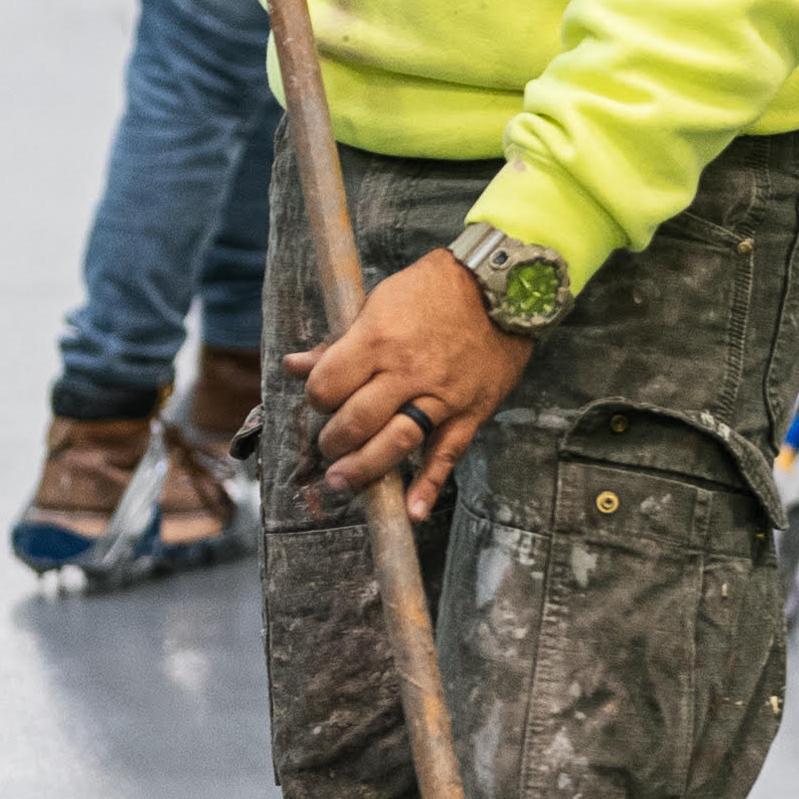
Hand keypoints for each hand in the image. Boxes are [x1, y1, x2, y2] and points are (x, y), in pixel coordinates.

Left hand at [291, 248, 533, 517]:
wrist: (504, 288)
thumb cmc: (434, 289)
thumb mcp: (378, 302)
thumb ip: (338, 342)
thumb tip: (294, 366)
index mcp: (377, 340)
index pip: (328, 387)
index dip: (317, 397)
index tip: (322, 399)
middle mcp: (407, 373)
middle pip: (357, 422)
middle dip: (334, 441)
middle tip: (330, 447)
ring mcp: (440, 397)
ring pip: (396, 444)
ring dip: (364, 469)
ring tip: (343, 481)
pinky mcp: (470, 412)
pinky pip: (447, 454)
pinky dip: (429, 485)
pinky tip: (412, 511)